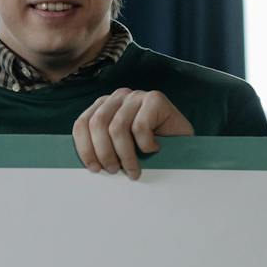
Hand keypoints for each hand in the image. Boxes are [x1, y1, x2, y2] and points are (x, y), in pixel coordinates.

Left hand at [72, 88, 191, 178]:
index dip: (84, 148)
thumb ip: (101, 148)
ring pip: (117, 127)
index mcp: (103, 106)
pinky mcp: (155, 99)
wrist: (183, 147)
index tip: (94, 168)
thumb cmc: (148, 151)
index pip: (82, 124)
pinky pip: (140, 127)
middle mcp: (118, 97)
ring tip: (133, 170)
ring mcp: (136, 96)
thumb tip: (86, 166)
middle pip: (97, 124)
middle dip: (104, 152)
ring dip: (125, 155)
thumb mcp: (118, 149)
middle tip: (114, 170)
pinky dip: (145, 145)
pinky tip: (154, 149)